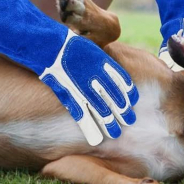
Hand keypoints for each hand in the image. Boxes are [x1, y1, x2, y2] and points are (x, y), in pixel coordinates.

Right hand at [40, 31, 137, 145]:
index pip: (124, 83)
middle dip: (123, 112)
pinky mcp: (71, 95)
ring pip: (102, 110)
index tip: (132, 102)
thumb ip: (103, 61)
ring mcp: (85, 88)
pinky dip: (89, 127)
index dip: (129, 94)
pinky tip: (95, 136)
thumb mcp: (93, 50)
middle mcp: (98, 78)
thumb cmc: (71, 46)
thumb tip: (111, 70)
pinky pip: (82, 115)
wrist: (52, 47)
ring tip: (115, 133)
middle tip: (130, 121)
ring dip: (109, 123)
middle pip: (116, 99)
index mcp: (105, 65)